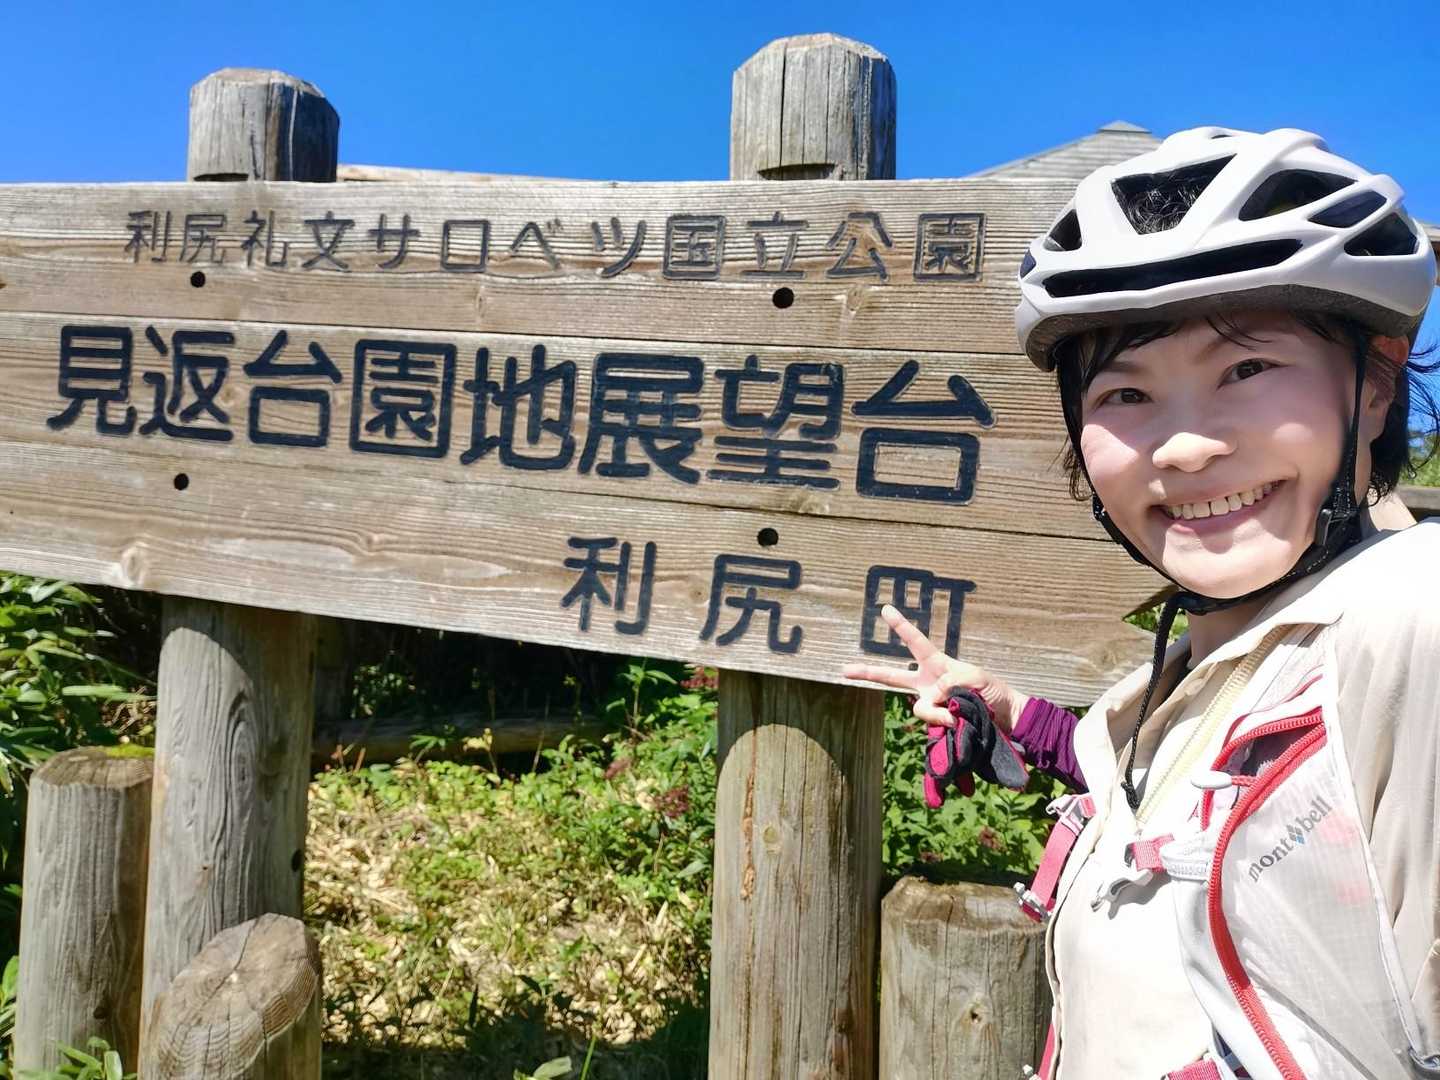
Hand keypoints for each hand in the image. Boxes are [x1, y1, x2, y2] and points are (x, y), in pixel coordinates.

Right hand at [840, 605, 1029, 733]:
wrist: (1004, 718)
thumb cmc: (991, 690)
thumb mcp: (973, 677)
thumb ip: (948, 682)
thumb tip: (930, 698)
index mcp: (937, 664)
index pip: (916, 641)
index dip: (901, 626)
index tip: (885, 609)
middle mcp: (927, 683)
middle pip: (892, 677)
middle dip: (867, 673)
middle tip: (844, 669)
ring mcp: (929, 703)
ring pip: (919, 707)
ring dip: (940, 711)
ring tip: (961, 712)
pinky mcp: (935, 722)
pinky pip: (931, 721)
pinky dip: (946, 721)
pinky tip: (959, 722)